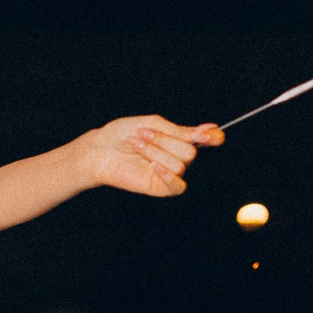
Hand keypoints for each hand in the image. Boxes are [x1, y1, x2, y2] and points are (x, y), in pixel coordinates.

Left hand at [76, 115, 221, 196]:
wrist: (100, 149)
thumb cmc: (122, 134)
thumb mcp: (153, 124)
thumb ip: (181, 131)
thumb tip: (212, 129)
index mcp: (179, 138)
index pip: (208, 139)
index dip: (212, 137)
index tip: (208, 134)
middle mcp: (178, 156)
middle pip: (190, 151)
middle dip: (165, 141)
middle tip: (143, 134)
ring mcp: (170, 173)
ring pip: (179, 164)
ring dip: (154, 151)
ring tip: (136, 145)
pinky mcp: (161, 188)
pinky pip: (177, 186)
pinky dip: (167, 174)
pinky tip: (153, 166)